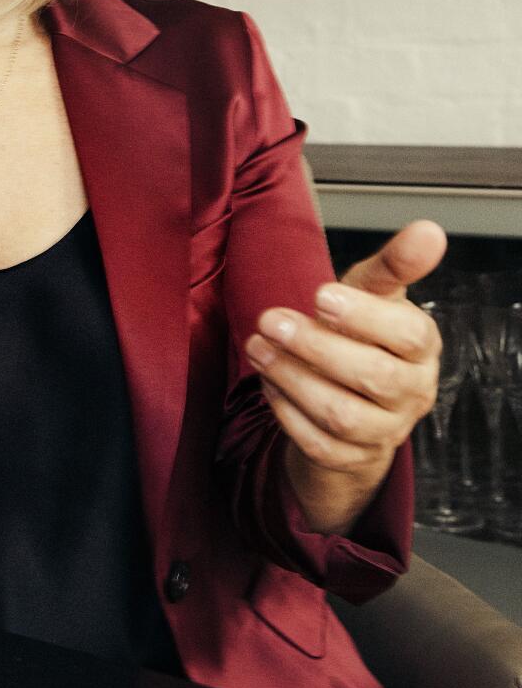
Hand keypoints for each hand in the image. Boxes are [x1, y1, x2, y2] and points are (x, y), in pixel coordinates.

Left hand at [246, 220, 445, 530]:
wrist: (355, 394)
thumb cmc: (363, 332)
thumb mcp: (374, 293)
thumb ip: (395, 264)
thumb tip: (428, 230)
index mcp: (421, 347)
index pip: (407, 335)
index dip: (364, 317)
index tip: (319, 295)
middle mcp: (412, 392)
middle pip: (372, 377)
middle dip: (316, 347)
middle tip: (270, 320)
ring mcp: (384, 431)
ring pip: (341, 414)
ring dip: (292, 378)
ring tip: (258, 347)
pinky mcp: (352, 457)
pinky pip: (318, 444)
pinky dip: (287, 414)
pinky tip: (269, 384)